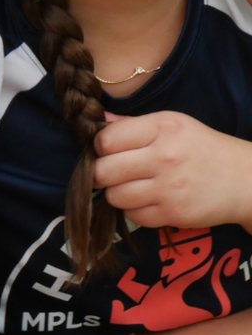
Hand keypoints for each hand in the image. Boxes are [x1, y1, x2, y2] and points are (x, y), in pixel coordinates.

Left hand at [93, 110, 251, 230]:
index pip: (107, 140)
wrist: (243, 179)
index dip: (99, 146)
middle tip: (107, 171)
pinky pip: (134, 216)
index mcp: (161, 128)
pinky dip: (133, 210)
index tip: (105, 149)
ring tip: (127, 186)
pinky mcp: (176, 214)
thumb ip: (131, 123)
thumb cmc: (200, 146)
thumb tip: (96, 118)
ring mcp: (170, 188)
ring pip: (116, 196)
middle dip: (99, 173)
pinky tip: (144, 200)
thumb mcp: (170, 123)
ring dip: (115, 193)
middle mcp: (165, 157)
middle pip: (105, 171)